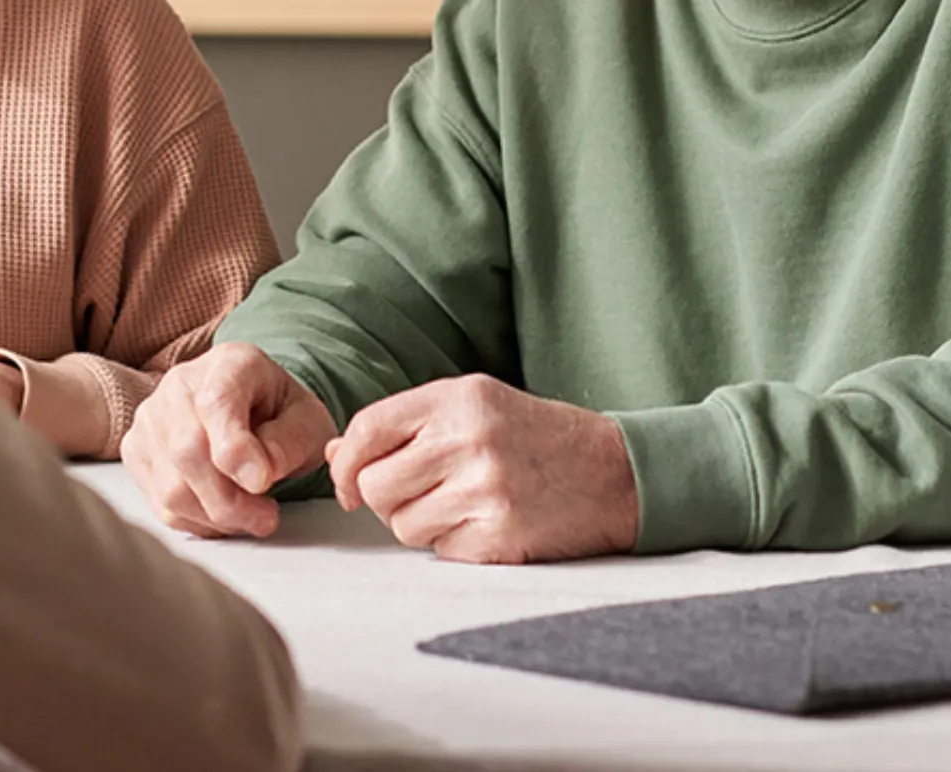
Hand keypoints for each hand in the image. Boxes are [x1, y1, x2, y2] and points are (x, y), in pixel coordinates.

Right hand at [121, 343, 338, 539]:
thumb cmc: (281, 414)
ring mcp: (151, 417)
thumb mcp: (308, 422)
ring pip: (171, 487)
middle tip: (266, 517)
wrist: (254, 409)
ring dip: (217, 516)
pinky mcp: (136, 451)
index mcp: (229, 363)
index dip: (236, 450)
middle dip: (230, 500)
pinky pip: (161, 504)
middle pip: (188, 451)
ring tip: (251, 516)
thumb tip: (256, 475)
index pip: (216, 403)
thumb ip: (288, 443)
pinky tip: (225, 514)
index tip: (262, 483)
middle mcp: (180, 383)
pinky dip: (198, 522)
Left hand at [325, 375, 639, 564]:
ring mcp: (486, 491)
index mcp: (459, 398)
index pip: (368, 429)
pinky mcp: (500, 537)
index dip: (347, 462)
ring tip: (459, 505)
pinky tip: (483, 523)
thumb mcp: (475, 407)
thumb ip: (405, 426)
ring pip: (402, 525)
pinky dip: (450, 544)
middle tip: (417, 495)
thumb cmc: (536, 437)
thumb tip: (334, 455)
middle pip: (376, 485)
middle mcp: (470, 440)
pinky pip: (438, 551)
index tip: (350, 482)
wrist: (615, 474)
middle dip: (384, 499)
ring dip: (419, 523)